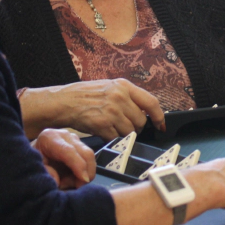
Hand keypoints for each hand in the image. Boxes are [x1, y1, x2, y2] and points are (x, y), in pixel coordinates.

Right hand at [20, 79, 165, 139]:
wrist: (64, 101)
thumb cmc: (86, 95)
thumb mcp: (110, 87)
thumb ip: (127, 96)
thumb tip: (144, 111)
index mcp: (124, 86)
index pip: (151, 102)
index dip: (159, 116)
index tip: (160, 125)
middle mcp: (120, 97)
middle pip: (141, 120)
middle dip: (136, 127)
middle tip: (126, 126)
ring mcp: (112, 111)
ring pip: (130, 131)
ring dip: (124, 134)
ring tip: (112, 127)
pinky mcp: (103, 124)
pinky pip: (116, 137)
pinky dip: (112, 138)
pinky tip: (104, 132)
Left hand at [32, 128, 95, 189]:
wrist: (30, 156)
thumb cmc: (31, 163)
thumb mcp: (33, 169)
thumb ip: (45, 173)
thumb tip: (57, 181)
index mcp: (50, 137)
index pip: (69, 151)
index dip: (78, 166)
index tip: (83, 181)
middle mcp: (64, 135)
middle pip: (85, 152)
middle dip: (86, 172)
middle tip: (76, 188)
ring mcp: (73, 139)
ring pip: (89, 157)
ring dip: (84, 173)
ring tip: (67, 183)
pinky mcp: (79, 144)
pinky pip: (88, 160)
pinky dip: (84, 172)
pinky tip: (71, 179)